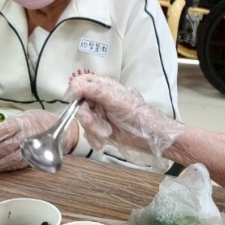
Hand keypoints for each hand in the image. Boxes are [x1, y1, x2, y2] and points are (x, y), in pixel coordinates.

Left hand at [0, 109, 80, 171]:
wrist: (59, 129)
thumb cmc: (35, 121)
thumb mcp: (20, 118)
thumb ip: (6, 127)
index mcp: (20, 123)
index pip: (2, 131)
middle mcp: (25, 136)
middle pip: (4, 146)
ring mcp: (30, 148)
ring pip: (11, 158)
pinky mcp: (33, 158)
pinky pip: (18, 164)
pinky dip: (7, 166)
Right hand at [68, 72, 184, 160]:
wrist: (149, 136)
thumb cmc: (137, 115)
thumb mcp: (116, 100)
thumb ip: (96, 91)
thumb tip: (75, 86)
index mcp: (103, 87)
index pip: (80, 82)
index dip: (75, 90)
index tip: (76, 100)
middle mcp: (98, 99)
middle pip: (78, 104)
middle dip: (86, 117)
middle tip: (94, 123)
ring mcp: (98, 115)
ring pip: (82, 120)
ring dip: (92, 130)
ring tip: (105, 135)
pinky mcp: (100, 129)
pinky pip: (87, 134)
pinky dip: (94, 139)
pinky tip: (103, 142)